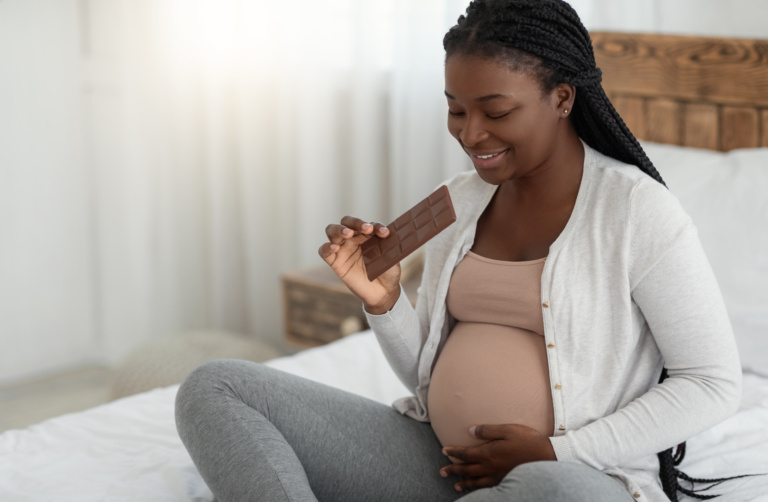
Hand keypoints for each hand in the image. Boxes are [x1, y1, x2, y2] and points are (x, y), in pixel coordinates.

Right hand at [318, 216, 400, 312]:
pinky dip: (326, 247)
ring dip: (339, 229)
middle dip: (355, 222)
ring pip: (332, 231)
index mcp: (367, 235)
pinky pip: (324, 251)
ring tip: (348, 233)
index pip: (366, 224)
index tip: (384, 233)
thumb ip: (388, 244)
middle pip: (346, 222)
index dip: (375, 226)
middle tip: (366, 229)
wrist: (383, 292)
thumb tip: (388, 233)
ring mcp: (343, 249)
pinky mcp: (335, 262)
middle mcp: (353, 239)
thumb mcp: (392, 257)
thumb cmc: (388, 271)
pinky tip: (335, 248)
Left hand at [439, 424, 556, 491]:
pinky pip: (487, 488)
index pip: (465, 454)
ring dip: (464, 483)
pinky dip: (478, 489)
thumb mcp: (507, 430)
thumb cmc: (527, 440)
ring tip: (455, 485)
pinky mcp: (505, 482)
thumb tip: (470, 431)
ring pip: (476, 482)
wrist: (547, 457)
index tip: (444, 451)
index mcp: (489, 453)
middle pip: (467, 470)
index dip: (453, 452)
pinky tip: (477, 489)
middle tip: (441, 472)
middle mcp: (490, 467)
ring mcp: (498, 477)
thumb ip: (487, 431)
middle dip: (453, 470)